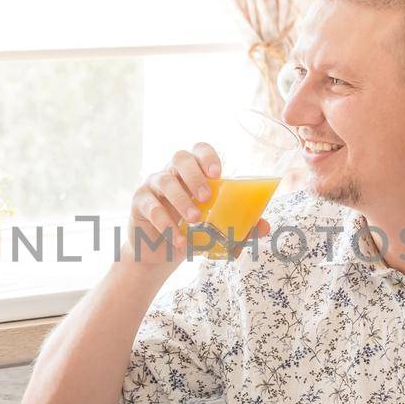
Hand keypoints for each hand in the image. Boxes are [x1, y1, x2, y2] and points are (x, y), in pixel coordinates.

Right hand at [121, 144, 270, 263]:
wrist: (159, 253)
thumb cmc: (190, 232)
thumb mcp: (216, 229)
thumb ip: (240, 226)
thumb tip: (265, 227)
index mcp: (193, 172)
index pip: (199, 150)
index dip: (208, 156)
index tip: (217, 174)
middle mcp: (172, 172)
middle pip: (180, 157)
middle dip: (194, 175)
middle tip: (207, 197)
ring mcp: (153, 186)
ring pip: (164, 181)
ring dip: (181, 200)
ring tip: (195, 220)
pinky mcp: (139, 203)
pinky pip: (150, 207)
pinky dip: (165, 224)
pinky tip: (178, 241)